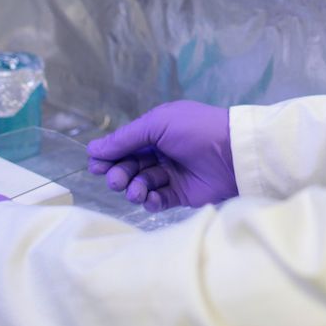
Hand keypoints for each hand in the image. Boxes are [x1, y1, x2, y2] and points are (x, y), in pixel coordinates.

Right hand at [86, 101, 236, 211]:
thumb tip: (92, 149)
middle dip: (119, 174)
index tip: (95, 166)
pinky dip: (150, 201)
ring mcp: (171, 174)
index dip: (108, 157)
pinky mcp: (180, 194)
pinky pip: (157, 200)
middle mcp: (161, 152)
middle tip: (116, 180)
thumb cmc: (195, 130)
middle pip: (129, 166)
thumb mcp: (157, 124)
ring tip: (137, 190)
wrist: (233, 152)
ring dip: (134, 188)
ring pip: (141, 185)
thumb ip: (125, 138)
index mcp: (155, 132)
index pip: (124, 146)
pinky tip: (149, 198)